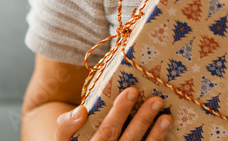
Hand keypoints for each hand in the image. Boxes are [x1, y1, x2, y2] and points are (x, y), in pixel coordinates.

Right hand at [54, 87, 170, 140]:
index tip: (132, 91)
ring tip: (166, 118)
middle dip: (142, 121)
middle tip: (157, 100)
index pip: (106, 132)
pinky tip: (165, 131)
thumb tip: (82, 110)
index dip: (119, 113)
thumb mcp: (61, 139)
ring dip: (155, 136)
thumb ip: (67, 125)